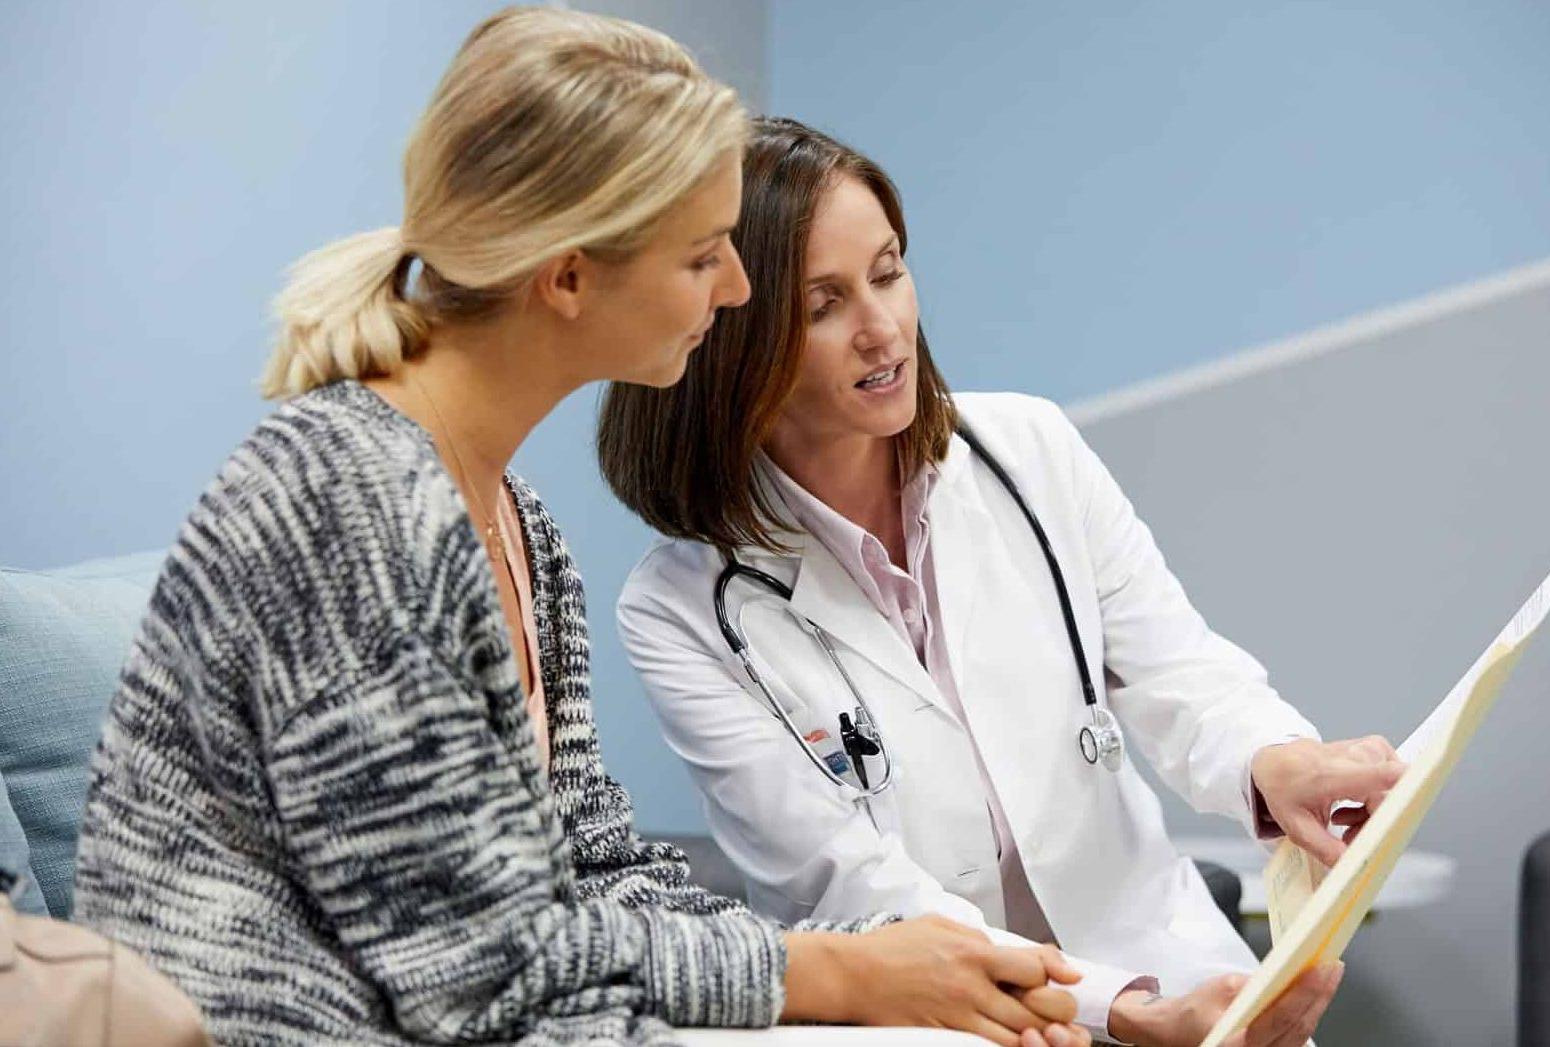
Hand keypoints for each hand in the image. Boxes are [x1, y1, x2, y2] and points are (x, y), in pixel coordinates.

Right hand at [783, 915, 1084, 1046]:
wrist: (855, 974)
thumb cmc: (893, 947)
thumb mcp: (940, 925)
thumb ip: (977, 937)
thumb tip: (1007, 949)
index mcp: (972, 953)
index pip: (1035, 966)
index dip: (1054, 972)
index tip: (1059, 975)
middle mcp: (971, 986)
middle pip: (1038, 1008)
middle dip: (1056, 1011)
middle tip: (1055, 1009)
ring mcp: (959, 1015)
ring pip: (1019, 1036)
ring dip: (1035, 1034)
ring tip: (1039, 1029)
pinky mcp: (945, 1035)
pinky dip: (1006, 1044)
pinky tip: (1009, 1037)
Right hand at [1108, 963, 1342, 1046]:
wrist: (1176, 1034)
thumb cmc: (1194, 1012)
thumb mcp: (1220, 988)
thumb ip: (1253, 985)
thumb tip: (1286, 976)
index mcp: (1239, 1041)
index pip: (1282, 1016)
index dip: (1306, 992)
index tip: (1322, 969)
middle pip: (1300, 1026)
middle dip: (1320, 994)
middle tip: (1333, 966)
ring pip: (1303, 1033)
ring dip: (1318, 1003)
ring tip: (1329, 975)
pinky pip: (1298, 1035)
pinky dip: (1308, 1013)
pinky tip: (1315, 994)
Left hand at [1251, 737, 1405, 866]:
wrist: (1275, 760)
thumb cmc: (1284, 788)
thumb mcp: (1296, 825)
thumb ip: (1326, 849)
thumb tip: (1353, 867)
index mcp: (1335, 773)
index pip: (1384, 775)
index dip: (1410, 788)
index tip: (1422, 799)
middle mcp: (1358, 757)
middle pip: (1390, 800)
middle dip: (1375, 826)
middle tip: (1348, 838)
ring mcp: (1369, 749)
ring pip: (1391, 794)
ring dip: (1372, 816)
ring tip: (1342, 823)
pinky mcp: (1376, 749)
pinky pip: (1388, 785)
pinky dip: (1373, 803)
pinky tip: (1349, 808)